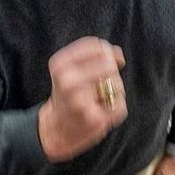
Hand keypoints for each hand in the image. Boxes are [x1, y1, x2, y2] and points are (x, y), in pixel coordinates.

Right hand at [37, 36, 127, 161]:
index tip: (105, 59)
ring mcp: (80, 100)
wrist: (55, 129)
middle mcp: (68, 80)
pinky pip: (119, 104)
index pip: (95, 45)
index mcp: (60, 64)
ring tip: (98, 98)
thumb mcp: (71, 69)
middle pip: (108, 63)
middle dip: (111, 72)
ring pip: (116, 84)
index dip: (106, 51)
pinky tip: (101, 110)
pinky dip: (116, 107)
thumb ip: (95, 56)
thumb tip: (118, 54)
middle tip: (101, 83)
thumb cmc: (68, 94)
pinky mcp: (94, 119)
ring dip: (114, 90)